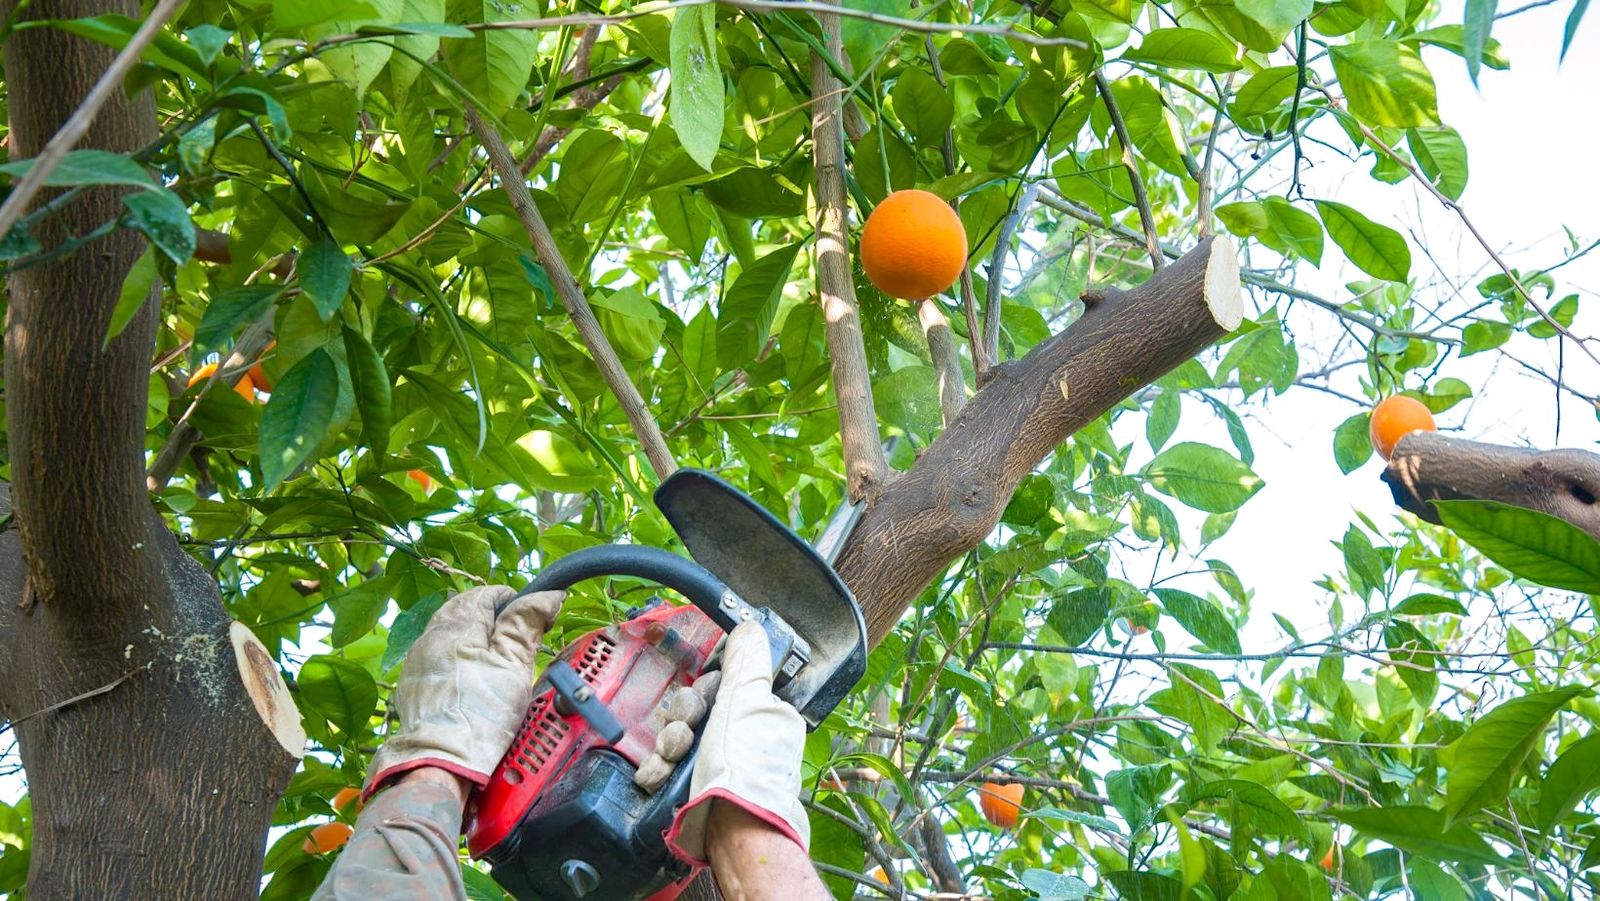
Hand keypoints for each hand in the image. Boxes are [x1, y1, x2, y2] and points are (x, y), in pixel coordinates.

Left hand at [364, 584, 564, 797]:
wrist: (441, 761)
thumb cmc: (480, 715)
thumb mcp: (514, 666)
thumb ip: (526, 625)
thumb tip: (547, 595)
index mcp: (457, 626)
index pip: (486, 594)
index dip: (514, 601)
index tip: (532, 620)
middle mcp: (431, 636)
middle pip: (464, 610)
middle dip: (492, 618)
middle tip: (515, 641)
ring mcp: (418, 661)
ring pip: (448, 633)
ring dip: (472, 637)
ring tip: (495, 661)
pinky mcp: (412, 684)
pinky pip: (436, 657)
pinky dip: (456, 658)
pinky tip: (470, 679)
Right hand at [666, 621, 808, 864]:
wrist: (731, 833)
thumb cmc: (744, 769)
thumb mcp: (746, 702)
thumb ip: (746, 662)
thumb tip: (751, 627)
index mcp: (759, 713)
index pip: (723, 683)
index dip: (706, 686)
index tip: (703, 693)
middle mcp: (740, 737)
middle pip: (696, 709)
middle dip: (682, 718)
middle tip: (685, 733)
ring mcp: (717, 763)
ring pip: (678, 736)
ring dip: (668, 744)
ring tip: (670, 760)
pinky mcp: (695, 786)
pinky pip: (669, 765)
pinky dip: (659, 768)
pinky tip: (657, 776)